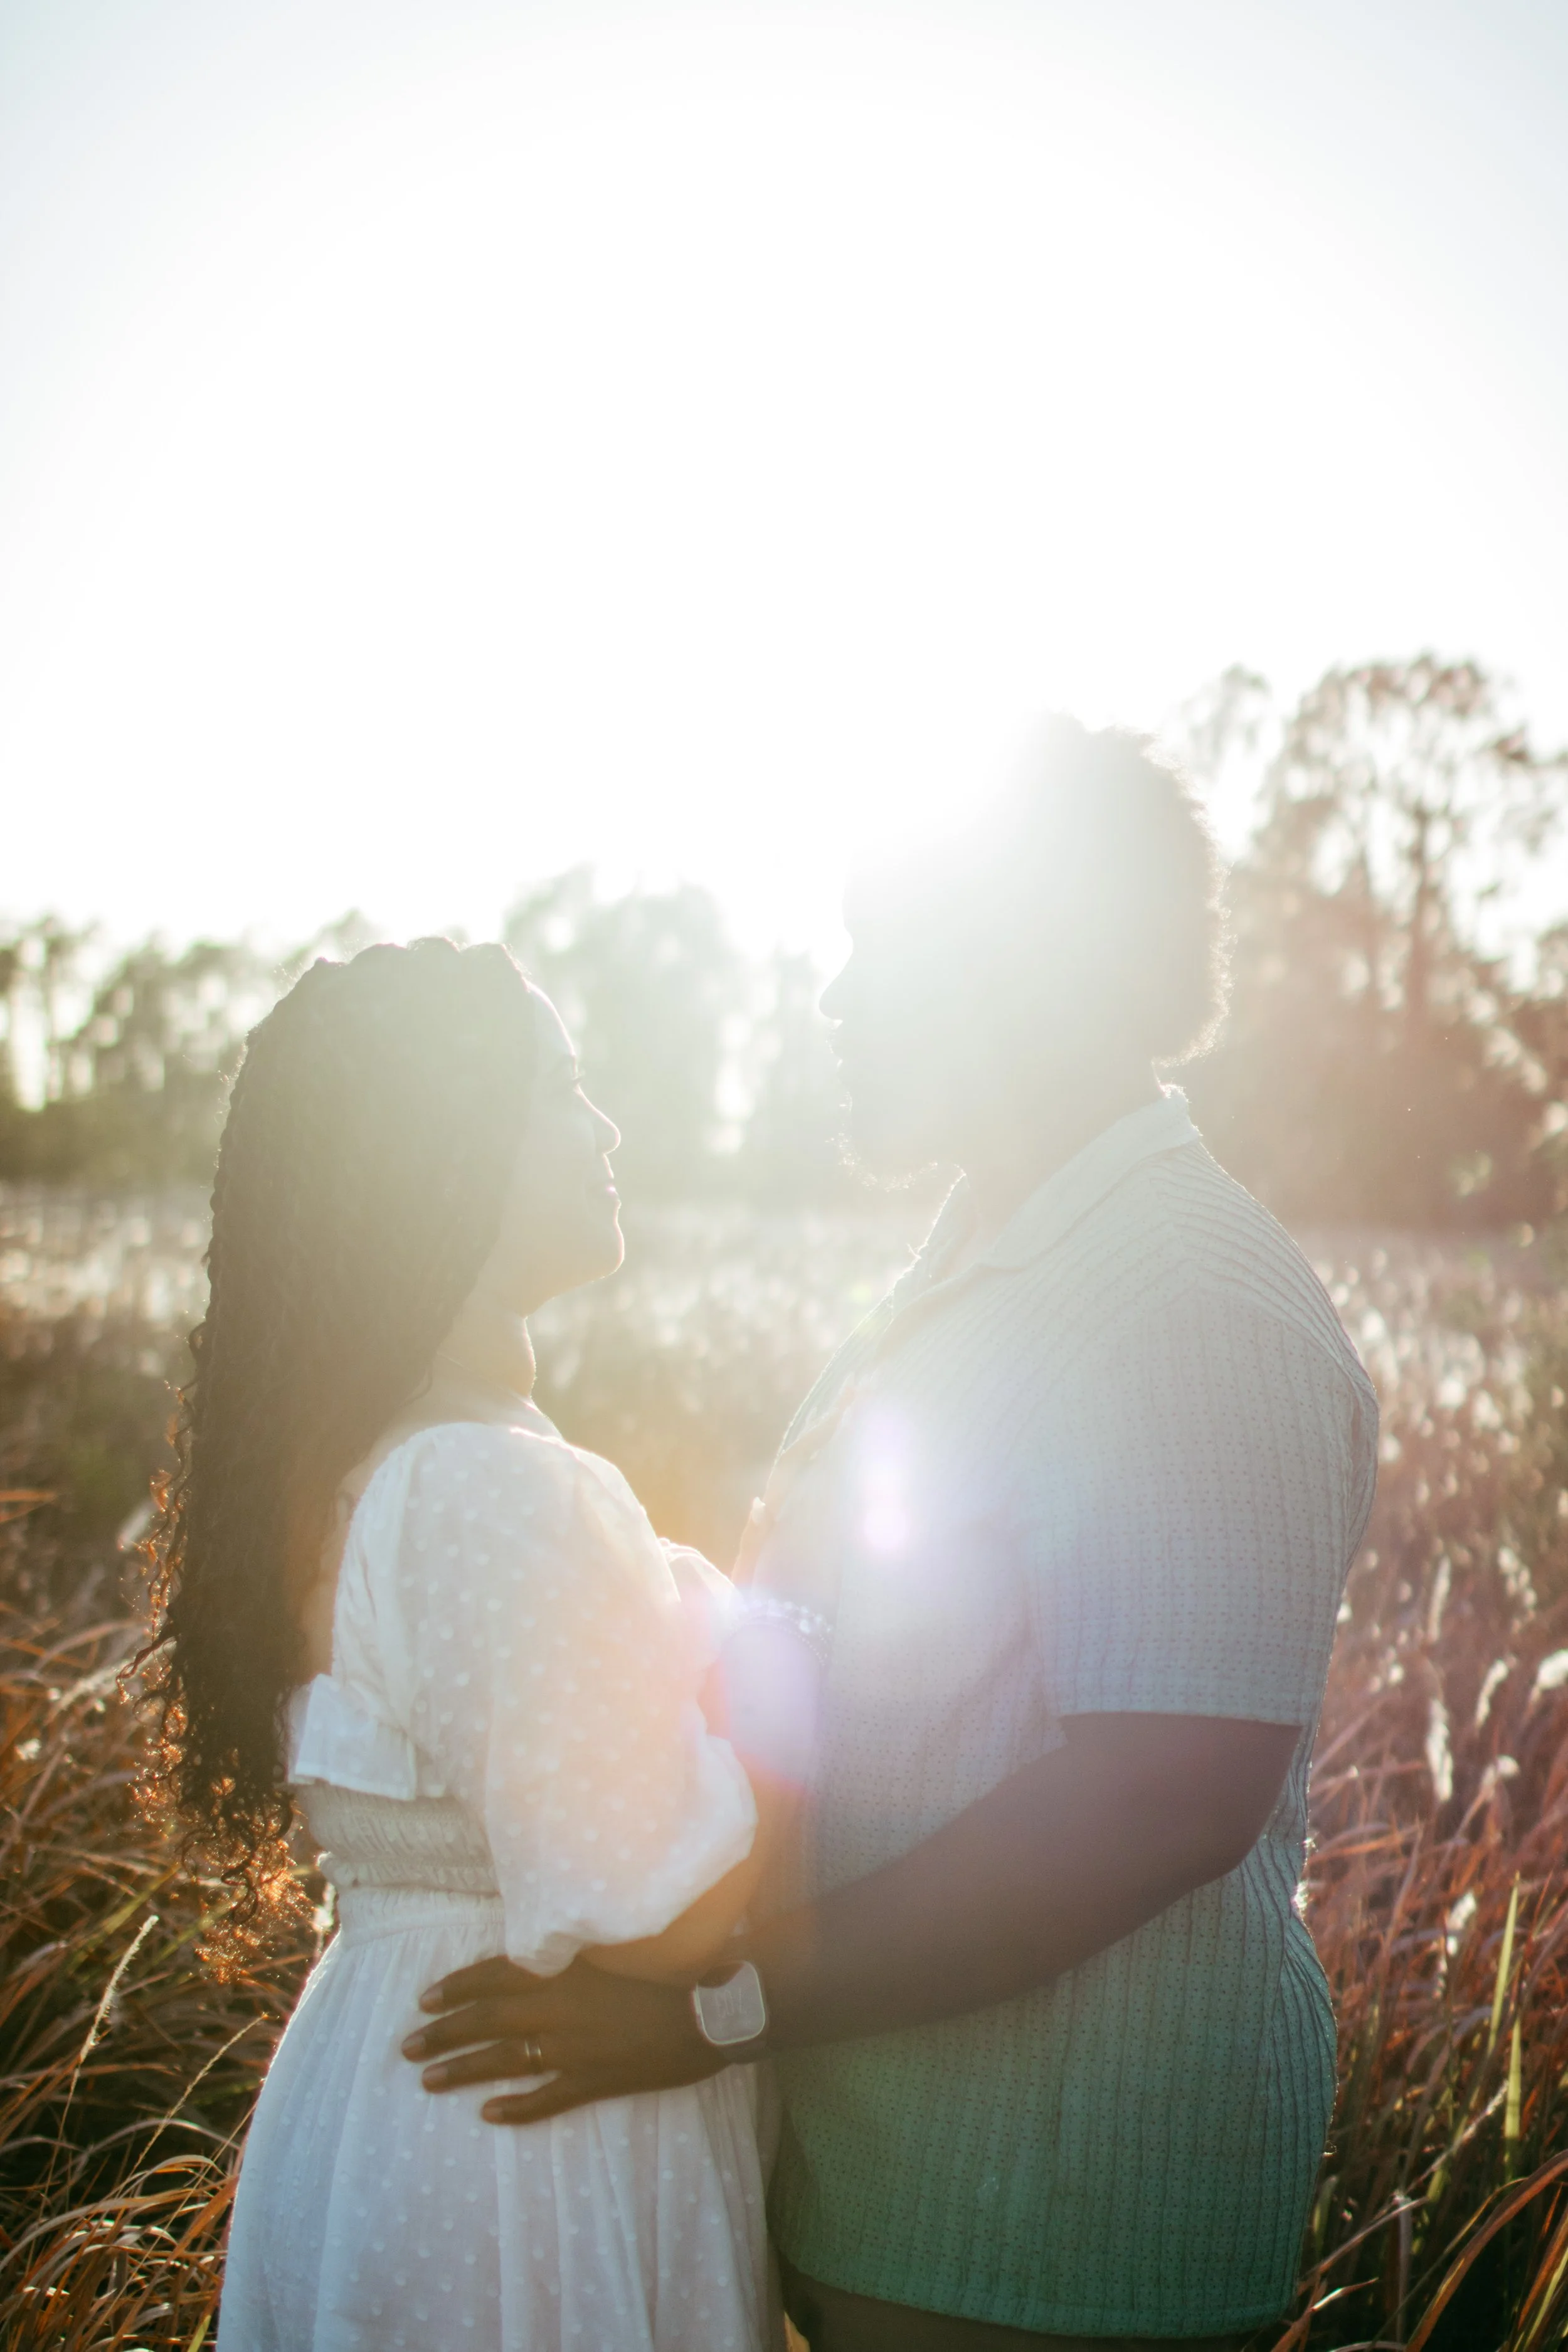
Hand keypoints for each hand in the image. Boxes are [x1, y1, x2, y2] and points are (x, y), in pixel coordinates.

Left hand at [401, 1954, 725, 2123]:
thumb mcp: (612, 1945)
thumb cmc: (666, 1969)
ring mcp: (573, 2050)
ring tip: (428, 2079)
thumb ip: (571, 1950)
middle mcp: (558, 2010)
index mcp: (561, 1972)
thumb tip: (537, 1946)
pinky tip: (488, 2114)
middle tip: (407, 2046)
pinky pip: (545, 2098)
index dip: (457, 1988)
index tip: (425, 2000)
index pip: (494, 1977)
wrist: (707, 2013)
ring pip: (505, 2061)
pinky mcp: (593, 2082)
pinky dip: (516, 2107)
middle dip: (443, 2033)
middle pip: (487, 2021)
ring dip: (463, 2069)